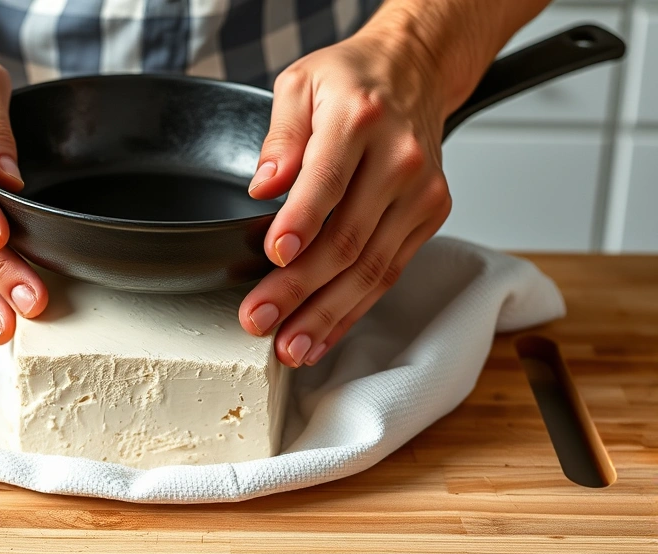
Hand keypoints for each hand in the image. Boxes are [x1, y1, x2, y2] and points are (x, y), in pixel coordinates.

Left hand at [238, 29, 451, 367]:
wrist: (414, 71)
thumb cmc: (350, 81)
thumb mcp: (299, 83)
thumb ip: (279, 136)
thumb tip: (263, 185)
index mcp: (359, 120)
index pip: (327, 181)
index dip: (300, 223)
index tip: (274, 256)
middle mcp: (397, 160)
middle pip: (347, 238)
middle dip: (299, 288)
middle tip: (259, 319)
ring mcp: (419, 193)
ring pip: (372, 268)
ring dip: (327, 314)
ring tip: (289, 345)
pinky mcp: (429, 217)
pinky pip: (389, 273)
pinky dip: (353, 309)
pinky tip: (323, 333)